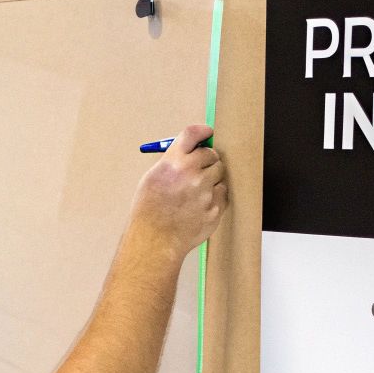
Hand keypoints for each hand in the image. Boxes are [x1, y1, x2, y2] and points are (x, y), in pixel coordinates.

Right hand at [129, 123, 227, 259]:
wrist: (155, 240)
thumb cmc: (150, 210)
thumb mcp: (153, 178)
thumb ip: (173, 161)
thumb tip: (192, 149)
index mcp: (172, 162)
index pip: (193, 134)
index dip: (202, 132)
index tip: (208, 133)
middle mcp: (191, 173)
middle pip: (211, 154)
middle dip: (207, 159)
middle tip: (200, 169)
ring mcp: (205, 191)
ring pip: (219, 173)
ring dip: (211, 178)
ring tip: (196, 191)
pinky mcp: (215, 208)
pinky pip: (223, 193)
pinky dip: (215, 196)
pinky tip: (200, 204)